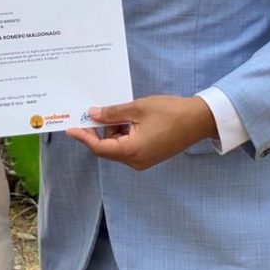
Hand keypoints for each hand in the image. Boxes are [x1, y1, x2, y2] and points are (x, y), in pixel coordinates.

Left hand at [66, 96, 217, 170]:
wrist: (199, 120)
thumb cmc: (170, 112)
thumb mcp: (138, 108)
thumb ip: (112, 113)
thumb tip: (92, 114)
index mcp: (131, 151)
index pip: (99, 147)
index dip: (83, 137)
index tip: (70, 128)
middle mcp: (135, 161)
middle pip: (108, 147)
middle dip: (102, 129)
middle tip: (99, 109)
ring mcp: (143, 160)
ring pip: (118, 146)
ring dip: (116, 129)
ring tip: (126, 111)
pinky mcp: (149, 156)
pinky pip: (129, 146)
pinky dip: (125, 133)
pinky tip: (131, 118)